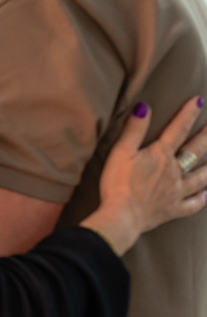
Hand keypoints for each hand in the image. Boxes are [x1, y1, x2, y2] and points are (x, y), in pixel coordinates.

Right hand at [89, 96, 206, 251]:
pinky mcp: (173, 209)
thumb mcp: (121, 152)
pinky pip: (192, 204)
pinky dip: (202, 199)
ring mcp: (176, 192)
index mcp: (160, 156)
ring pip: (200, 178)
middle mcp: (174, 172)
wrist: (122, 215)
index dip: (188, 114)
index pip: (177, 130)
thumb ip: (134, 130)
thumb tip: (144, 107)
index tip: (199, 100)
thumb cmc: (118, 183)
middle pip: (195, 151)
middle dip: (206, 137)